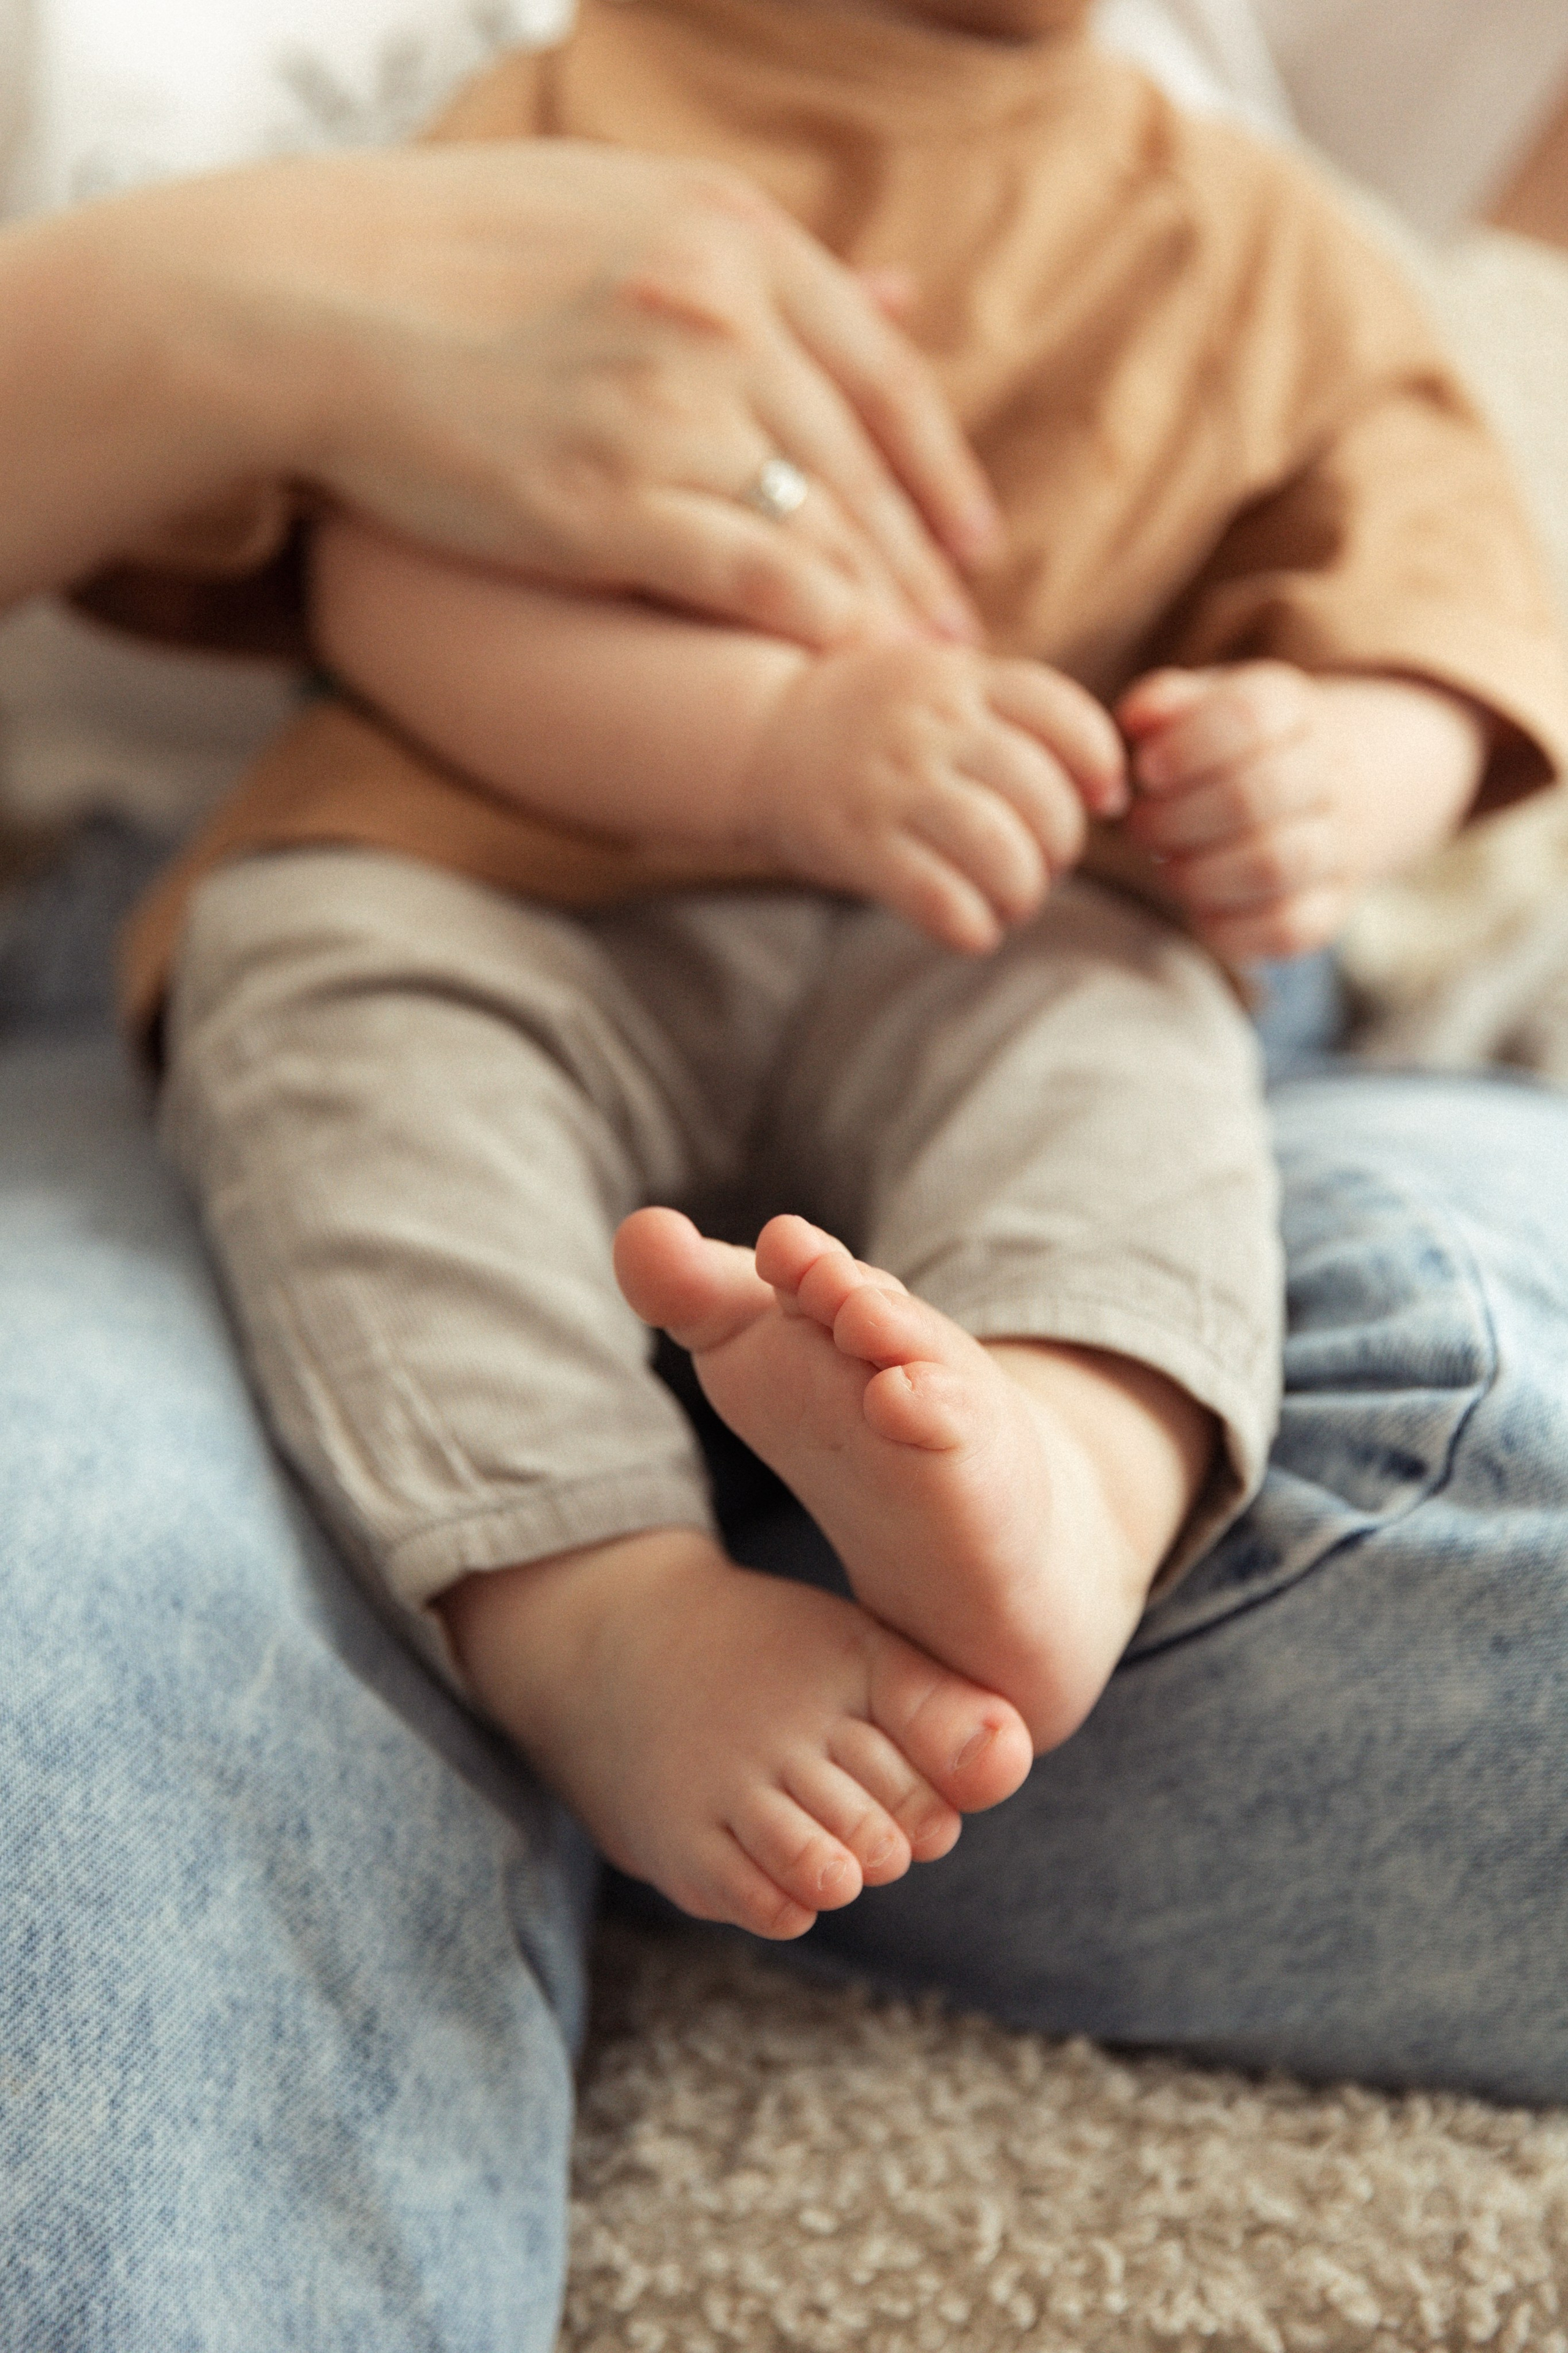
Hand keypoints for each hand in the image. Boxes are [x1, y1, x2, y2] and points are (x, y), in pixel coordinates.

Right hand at [1, 146, 999, 644]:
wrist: (314, 302)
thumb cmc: (451, 255)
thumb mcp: (624, 214)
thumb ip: (759, 267)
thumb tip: (898, 299)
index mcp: (732, 238)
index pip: (884, 371)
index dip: (939, 468)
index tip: (972, 538)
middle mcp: (722, 315)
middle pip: (865, 463)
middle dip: (925, 564)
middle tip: (965, 638)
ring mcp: (668, 407)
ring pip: (823, 526)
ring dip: (884, 608)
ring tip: (925, 675)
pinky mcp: (607, 499)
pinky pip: (751, 573)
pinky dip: (812, 621)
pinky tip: (843, 663)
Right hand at [743, 643, 1127, 953]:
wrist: (758, 735)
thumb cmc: (874, 722)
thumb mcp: (942, 683)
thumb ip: (1018, 719)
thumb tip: (1112, 793)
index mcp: (961, 679)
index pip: (1065, 718)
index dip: (1099, 767)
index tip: (1099, 798)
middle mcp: (932, 728)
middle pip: (1043, 797)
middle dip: (1060, 847)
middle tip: (1041, 864)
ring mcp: (893, 787)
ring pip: (1001, 852)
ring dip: (1023, 892)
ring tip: (1011, 899)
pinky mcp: (858, 845)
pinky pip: (941, 900)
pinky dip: (973, 926)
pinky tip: (971, 927)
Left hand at [1117, 663, 1490, 960]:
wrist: (1335, 786)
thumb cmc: (1240, 746)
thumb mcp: (1210, 703)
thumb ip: (1168, 702)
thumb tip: (1137, 718)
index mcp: (1296, 710)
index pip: (1250, 716)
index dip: (1187, 747)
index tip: (1147, 769)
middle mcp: (1329, 773)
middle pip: (1256, 794)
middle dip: (1176, 818)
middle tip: (1139, 825)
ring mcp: (1338, 845)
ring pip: (1274, 864)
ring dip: (1197, 873)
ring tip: (1166, 863)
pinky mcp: (1330, 908)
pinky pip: (1287, 929)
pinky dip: (1229, 927)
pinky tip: (1198, 907)